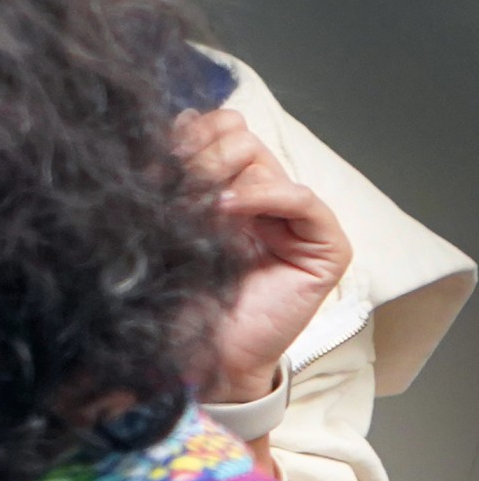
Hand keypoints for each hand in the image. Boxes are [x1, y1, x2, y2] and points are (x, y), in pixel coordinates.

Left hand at [175, 109, 349, 405]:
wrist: (197, 360)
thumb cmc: (179, 302)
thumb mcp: (165, 231)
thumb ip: (173, 182)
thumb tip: (178, 120)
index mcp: (226, 187)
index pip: (220, 129)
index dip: (190, 133)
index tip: (156, 151)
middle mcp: (262, 196)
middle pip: (238, 139)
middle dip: (198, 155)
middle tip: (165, 180)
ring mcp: (296, 219)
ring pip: (261, 161)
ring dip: (218, 173)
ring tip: (188, 202)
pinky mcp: (324, 245)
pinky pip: (299, 199)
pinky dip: (261, 195)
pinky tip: (223, 207)